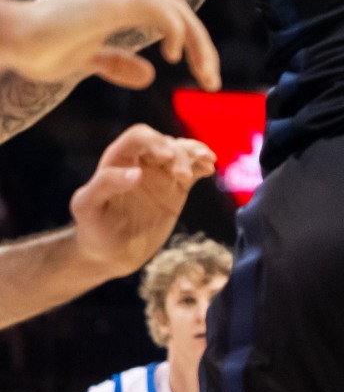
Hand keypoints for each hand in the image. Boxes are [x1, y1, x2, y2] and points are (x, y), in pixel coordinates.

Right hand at [0, 0, 219, 91]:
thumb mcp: (86, 61)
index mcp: (123, 9)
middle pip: (184, 15)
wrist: (11, 39)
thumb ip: (116, 64)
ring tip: (204, 74)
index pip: (174, 21)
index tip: (205, 79)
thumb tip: (149, 74)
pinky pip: (160, 11)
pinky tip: (174, 56)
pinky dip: (176, 31)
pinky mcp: (114, 4)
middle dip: (205, 49)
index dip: (196, 48)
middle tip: (213, 82)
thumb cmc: (40, 48)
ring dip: (199, 43)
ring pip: (178, 11)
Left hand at [69, 126, 218, 277]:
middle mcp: (141, 161)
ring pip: (183, 152)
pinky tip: (209, 169)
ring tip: (207, 162)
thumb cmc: (92, 229)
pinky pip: (194, 169)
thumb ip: (106, 184)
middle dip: (178, 154)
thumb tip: (138, 173)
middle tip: (183, 176)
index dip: (154, 142)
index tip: (166, 157)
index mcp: (117, 160)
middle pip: (166, 143)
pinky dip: (203, 164)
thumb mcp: (87, 207)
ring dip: (195, 153)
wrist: (110, 254)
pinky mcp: (177, 187)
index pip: (139, 136)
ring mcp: (161, 173)